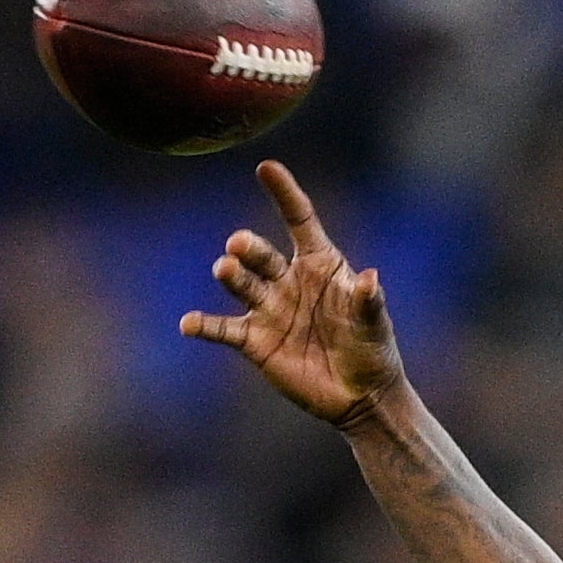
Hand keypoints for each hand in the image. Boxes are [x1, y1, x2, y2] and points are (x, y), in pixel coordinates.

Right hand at [179, 161, 406, 427]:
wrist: (359, 393)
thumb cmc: (372, 349)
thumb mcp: (374, 323)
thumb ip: (368, 301)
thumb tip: (370, 279)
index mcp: (319, 263)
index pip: (299, 220)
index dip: (283, 194)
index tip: (266, 168)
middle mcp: (288, 279)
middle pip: (262, 255)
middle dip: (249, 249)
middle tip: (238, 245)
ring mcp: (269, 309)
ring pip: (242, 284)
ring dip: (232, 275)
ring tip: (225, 269)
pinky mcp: (254, 341)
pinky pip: (224, 329)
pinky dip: (204, 326)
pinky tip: (188, 324)